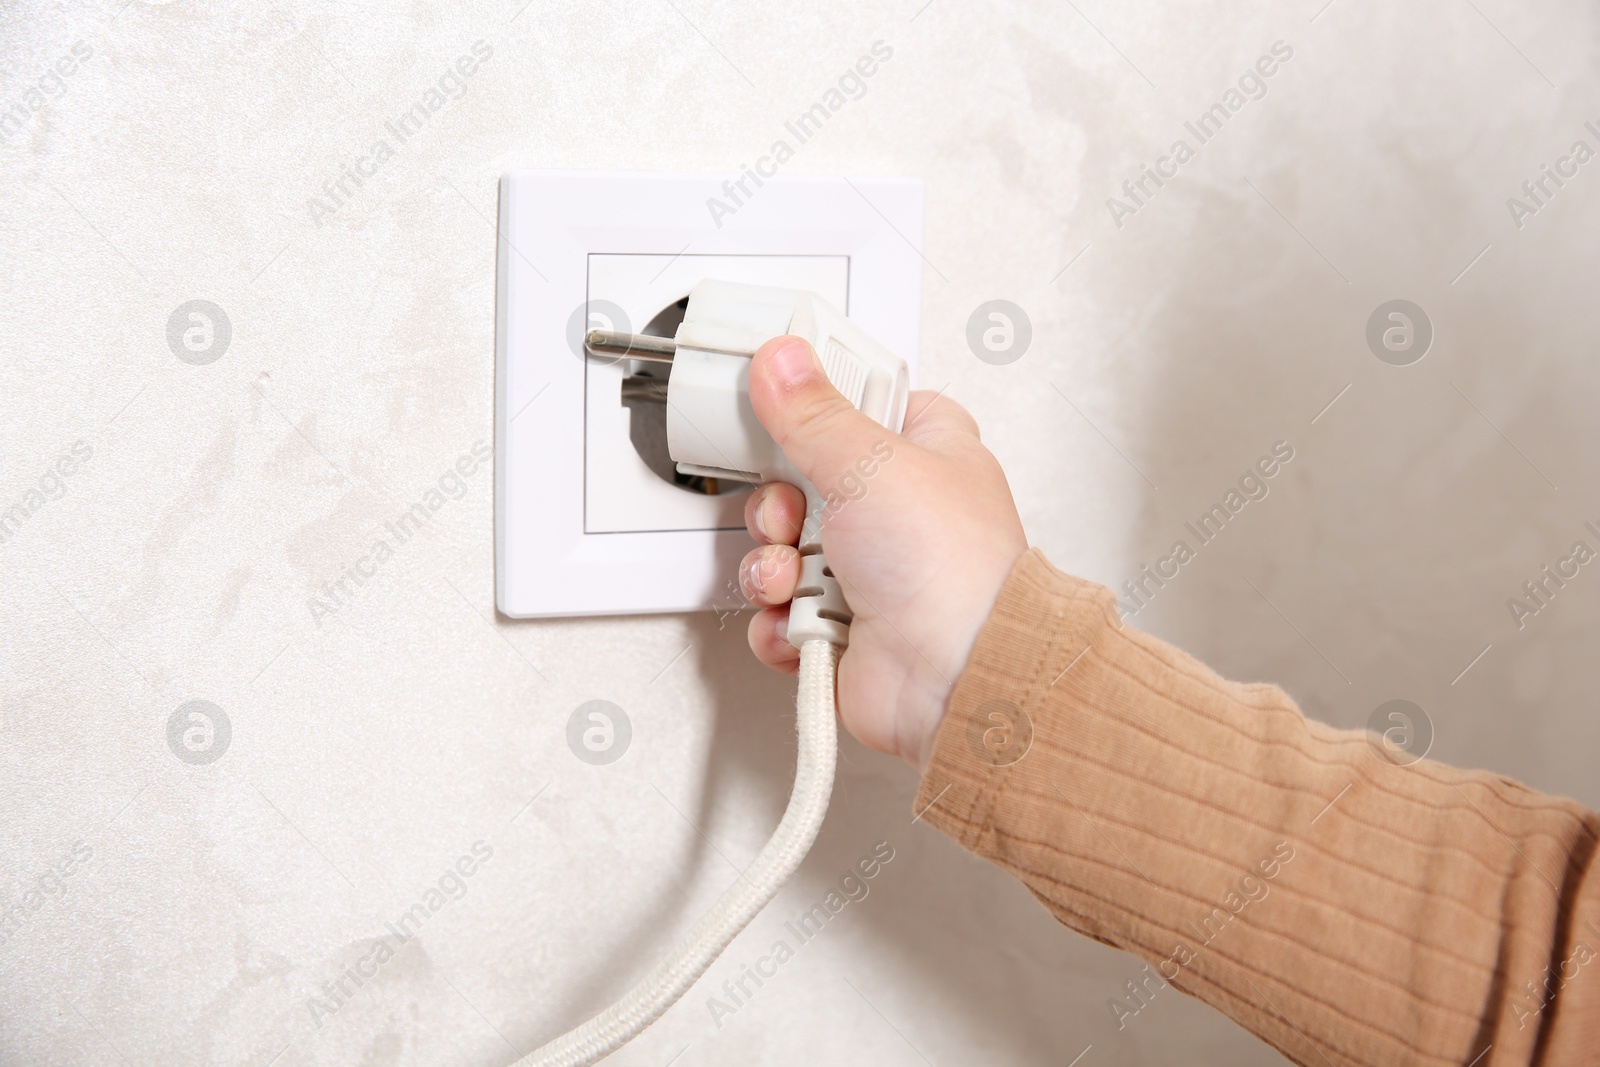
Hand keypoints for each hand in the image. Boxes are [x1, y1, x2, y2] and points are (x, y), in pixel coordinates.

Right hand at [738, 336, 1027, 769]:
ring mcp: (869, 575)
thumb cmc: (953, 572)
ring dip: (774, 567)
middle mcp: (897, 513)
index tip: (781, 405)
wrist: (959, 679)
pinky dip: (781, 623)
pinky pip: (780, 616)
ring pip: (782, 551)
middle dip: (779, 505)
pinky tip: (803, 621)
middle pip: (802, 483)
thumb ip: (814, 412)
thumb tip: (783, 361)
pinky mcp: (842, 631)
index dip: (817, 406)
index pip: (861, 404)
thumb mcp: (871, 462)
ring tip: (796, 576)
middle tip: (793, 512)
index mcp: (925, 452)